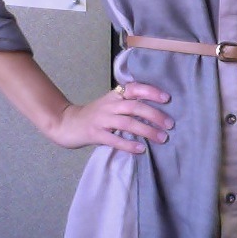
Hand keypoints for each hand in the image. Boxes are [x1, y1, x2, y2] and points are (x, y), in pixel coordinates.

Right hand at [49, 81, 173, 151]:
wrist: (66, 123)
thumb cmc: (93, 115)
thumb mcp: (110, 104)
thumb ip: (127, 104)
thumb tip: (156, 112)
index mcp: (114, 95)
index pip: (134, 88)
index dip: (151, 91)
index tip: (167, 98)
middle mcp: (109, 105)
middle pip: (135, 106)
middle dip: (155, 115)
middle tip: (170, 124)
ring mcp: (101, 119)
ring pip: (128, 122)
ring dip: (147, 130)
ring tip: (162, 138)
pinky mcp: (95, 134)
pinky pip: (114, 139)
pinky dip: (129, 144)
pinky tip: (140, 149)